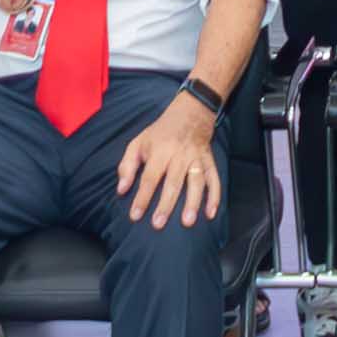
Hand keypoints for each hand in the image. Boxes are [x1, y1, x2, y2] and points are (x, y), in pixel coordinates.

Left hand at [116, 89, 229, 228]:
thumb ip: (127, 166)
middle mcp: (180, 155)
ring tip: (188, 222)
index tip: (135, 215)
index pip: (150, 177)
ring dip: (193, 202)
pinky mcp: (209, 161)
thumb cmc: (160, 132)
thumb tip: (121, 190)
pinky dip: (215, 197)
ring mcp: (197, 158)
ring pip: (196, 182)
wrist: (191, 112)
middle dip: (166, 204)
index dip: (142, 197)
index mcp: (160, 150)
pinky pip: (214, 180)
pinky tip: (210, 213)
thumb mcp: (138, 142)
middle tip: (158, 224)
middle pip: (173, 182)